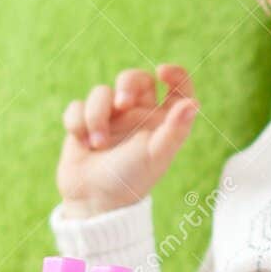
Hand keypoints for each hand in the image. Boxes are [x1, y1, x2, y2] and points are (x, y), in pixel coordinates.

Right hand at [57, 63, 198, 217]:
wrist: (94, 200)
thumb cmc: (131, 180)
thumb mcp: (156, 155)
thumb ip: (175, 130)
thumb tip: (193, 104)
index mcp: (161, 123)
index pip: (177, 89)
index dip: (175, 74)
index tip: (162, 71)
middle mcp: (137, 116)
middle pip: (134, 78)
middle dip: (126, 84)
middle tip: (122, 103)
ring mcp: (110, 119)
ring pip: (101, 92)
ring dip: (96, 114)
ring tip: (98, 144)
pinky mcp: (84, 123)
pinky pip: (77, 106)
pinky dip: (78, 122)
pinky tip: (82, 142)